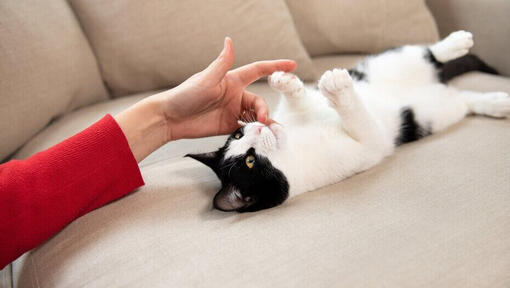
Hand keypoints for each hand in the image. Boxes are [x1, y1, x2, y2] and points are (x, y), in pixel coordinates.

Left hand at [156, 37, 295, 140]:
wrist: (170, 119)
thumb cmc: (186, 95)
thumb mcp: (206, 78)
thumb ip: (222, 63)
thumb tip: (230, 40)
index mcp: (232, 80)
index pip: (258, 71)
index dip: (276, 66)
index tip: (293, 65)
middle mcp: (235, 95)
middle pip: (259, 101)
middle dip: (264, 111)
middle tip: (262, 121)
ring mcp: (232, 111)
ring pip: (255, 117)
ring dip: (262, 123)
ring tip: (265, 131)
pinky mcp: (227, 126)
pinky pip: (245, 129)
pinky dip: (253, 132)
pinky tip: (256, 136)